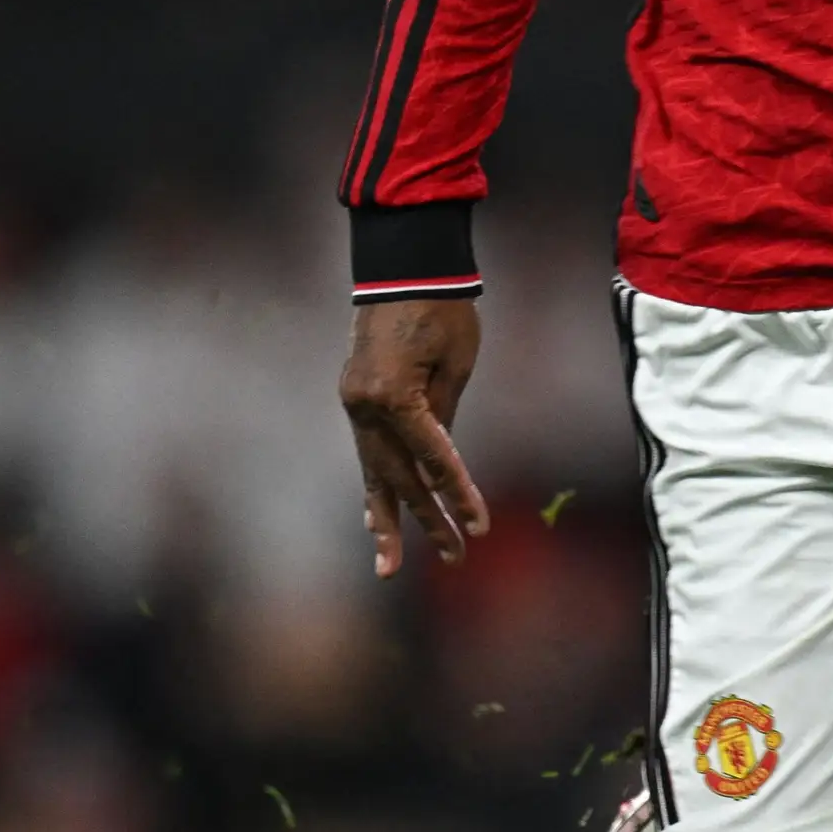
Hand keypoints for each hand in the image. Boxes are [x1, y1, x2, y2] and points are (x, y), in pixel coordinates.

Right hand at [340, 294, 488, 575]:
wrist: (402, 266)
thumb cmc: (443, 310)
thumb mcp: (456, 365)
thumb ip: (445, 417)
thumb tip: (441, 465)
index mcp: (395, 397)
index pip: (434, 459)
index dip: (457, 496)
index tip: (478, 528)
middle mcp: (366, 407)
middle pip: (402, 476)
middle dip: (427, 520)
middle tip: (454, 558)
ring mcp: (354, 403)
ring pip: (374, 473)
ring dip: (387, 519)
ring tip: (390, 566)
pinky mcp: (354, 398)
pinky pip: (366, 452)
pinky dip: (374, 485)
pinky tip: (376, 518)